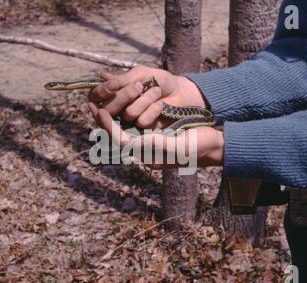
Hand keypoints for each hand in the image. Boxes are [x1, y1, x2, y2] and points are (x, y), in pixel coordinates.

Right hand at [88, 65, 206, 129]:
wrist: (181, 92)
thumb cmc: (160, 81)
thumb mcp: (140, 74)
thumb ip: (122, 79)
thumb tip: (102, 78)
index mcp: (111, 94)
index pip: (94, 97)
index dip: (101, 92)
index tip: (114, 85)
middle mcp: (116, 111)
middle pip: (107, 109)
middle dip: (124, 96)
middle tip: (139, 85)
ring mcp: (129, 123)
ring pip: (127, 114)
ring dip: (144, 99)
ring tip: (156, 91)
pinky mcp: (142, 133)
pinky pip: (142, 122)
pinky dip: (153, 110)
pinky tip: (161, 106)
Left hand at [88, 103, 223, 168]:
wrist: (213, 146)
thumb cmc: (198, 147)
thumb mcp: (177, 146)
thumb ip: (155, 144)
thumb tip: (130, 142)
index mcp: (148, 156)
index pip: (121, 142)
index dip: (108, 126)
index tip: (100, 111)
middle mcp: (145, 152)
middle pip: (118, 136)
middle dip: (105, 121)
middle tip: (92, 104)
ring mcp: (150, 144)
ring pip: (124, 130)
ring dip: (112, 117)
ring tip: (101, 101)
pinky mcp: (154, 136)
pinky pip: (134, 126)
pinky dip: (124, 115)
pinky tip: (120, 102)